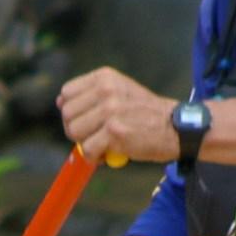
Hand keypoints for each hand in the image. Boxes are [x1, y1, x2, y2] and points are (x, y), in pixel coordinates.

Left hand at [58, 67, 179, 170]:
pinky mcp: (114, 132)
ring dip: (85, 144)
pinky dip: (95, 157)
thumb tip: (60, 102)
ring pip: (74, 132)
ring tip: (103, 144)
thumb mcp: (120, 91)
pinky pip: (87, 150)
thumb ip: (92, 95)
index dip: (72, 111)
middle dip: (76, 130)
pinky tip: (109, 153)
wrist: (176, 127)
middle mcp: (106, 90)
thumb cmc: (146, 114)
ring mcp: (110, 110)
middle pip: (68, 114)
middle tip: (95, 136)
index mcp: (105, 77)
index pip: (67, 93)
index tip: (86, 120)